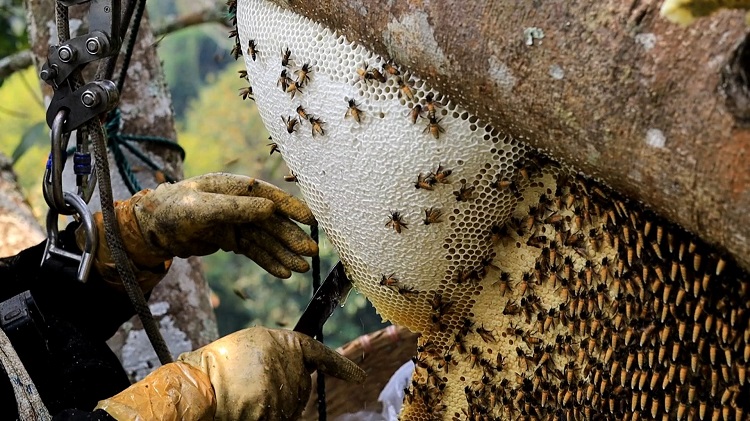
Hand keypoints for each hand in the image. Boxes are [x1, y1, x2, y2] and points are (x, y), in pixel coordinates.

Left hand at [83, 173, 317, 289]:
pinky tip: (283, 272)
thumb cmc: (172, 209)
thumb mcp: (202, 207)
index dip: (292, 208)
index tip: (312, 221)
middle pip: (272, 222)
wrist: (150, 228)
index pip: (270, 196)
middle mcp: (240, 203)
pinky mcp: (230, 239)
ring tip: (301, 268)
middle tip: (311, 253)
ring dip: (283, 253)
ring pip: (265, 239)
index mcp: (235, 187)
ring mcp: (236, 222)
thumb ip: (236, 208)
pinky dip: (268, 261)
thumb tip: (270, 209)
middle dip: (291, 238)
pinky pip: (254, 251)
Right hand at [95, 327, 365, 420]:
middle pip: (303, 385)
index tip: (359, 376)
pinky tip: (249, 408)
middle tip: (253, 383)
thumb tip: (305, 369)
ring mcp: (287, 390)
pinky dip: (268, 413)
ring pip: (291, 403)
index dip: (342, 366)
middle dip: (287, 387)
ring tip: (245, 394)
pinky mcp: (277, 410)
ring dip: (273, 403)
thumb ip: (284, 354)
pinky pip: (281, 414)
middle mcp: (294, 366)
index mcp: (288, 343)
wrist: (200, 386)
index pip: (322, 355)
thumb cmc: (221, 364)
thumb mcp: (256, 346)